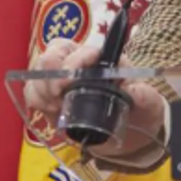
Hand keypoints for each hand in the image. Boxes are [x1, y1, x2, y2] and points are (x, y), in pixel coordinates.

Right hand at [23, 39, 166, 157]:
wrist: (131, 132)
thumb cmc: (140, 109)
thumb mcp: (148, 101)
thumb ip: (142, 95)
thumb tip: (130, 91)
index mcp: (103, 59)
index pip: (81, 49)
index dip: (74, 61)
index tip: (71, 81)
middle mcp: (80, 63)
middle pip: (52, 53)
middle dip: (50, 75)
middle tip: (58, 96)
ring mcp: (62, 79)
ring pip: (38, 72)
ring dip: (42, 90)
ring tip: (57, 107)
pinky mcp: (51, 98)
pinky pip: (32, 92)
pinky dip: (37, 102)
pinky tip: (51, 112)